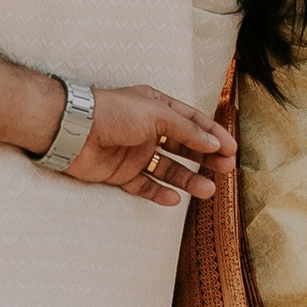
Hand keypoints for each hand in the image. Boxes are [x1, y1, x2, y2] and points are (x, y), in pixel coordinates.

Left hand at [69, 82, 235, 205]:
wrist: (74, 130)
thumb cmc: (114, 112)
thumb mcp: (157, 114)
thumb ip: (186, 131)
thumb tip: (213, 143)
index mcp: (157, 107)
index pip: (192, 120)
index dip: (213, 134)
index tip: (232, 148)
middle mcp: (148, 129)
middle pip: (184, 146)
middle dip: (206, 157)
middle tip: (227, 169)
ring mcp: (135, 152)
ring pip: (168, 168)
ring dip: (188, 178)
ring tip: (208, 190)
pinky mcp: (121, 173)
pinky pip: (145, 185)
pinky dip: (160, 193)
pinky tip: (175, 199)